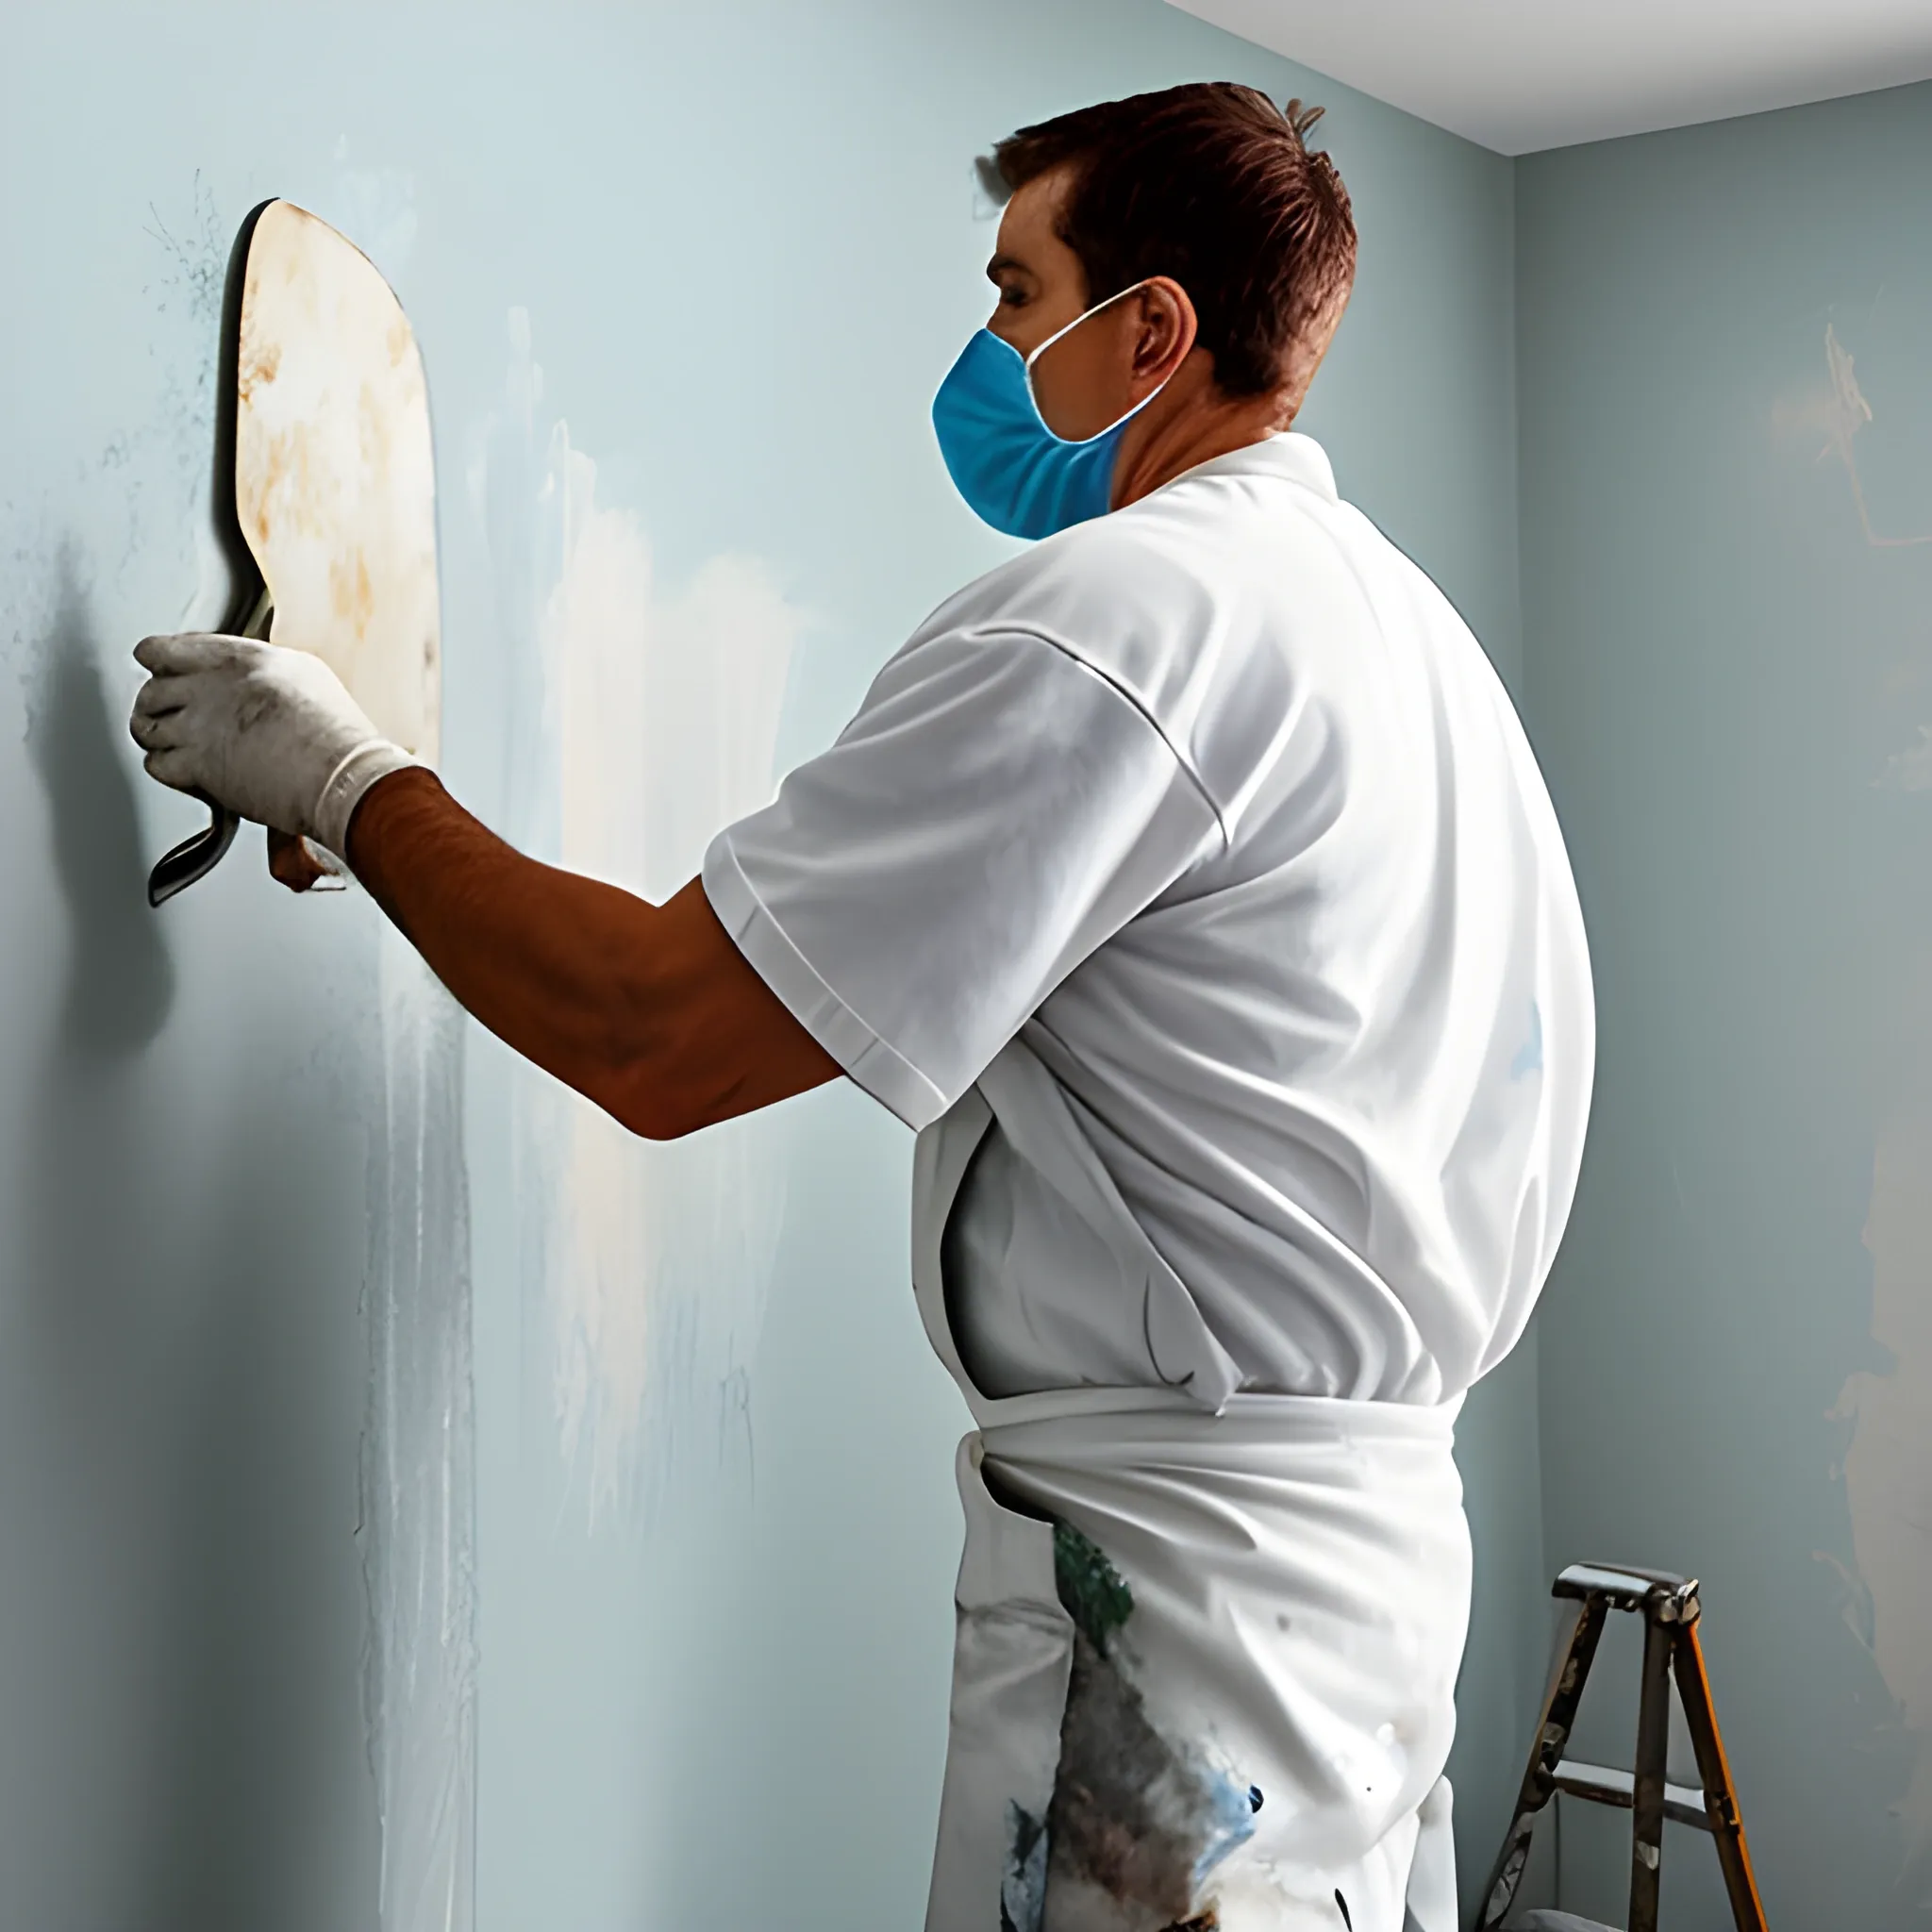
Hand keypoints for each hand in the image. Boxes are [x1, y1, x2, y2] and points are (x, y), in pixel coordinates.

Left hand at [129, 632, 417, 857]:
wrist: (341, 774)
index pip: (164, 650)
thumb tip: (248, 678)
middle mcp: (210, 685)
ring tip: (176, 746)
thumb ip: (263, 670)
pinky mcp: (197, 766)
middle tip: (173, 719)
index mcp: (235, 657)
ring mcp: (199, 726)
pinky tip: (188, 772)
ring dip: (158, 739)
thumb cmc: (337, 733)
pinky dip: (169, 770)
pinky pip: (157, 765)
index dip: (160, 665)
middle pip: (150, 690)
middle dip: (158, 707)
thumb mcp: (306, 675)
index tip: (164, 674)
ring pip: (145, 727)